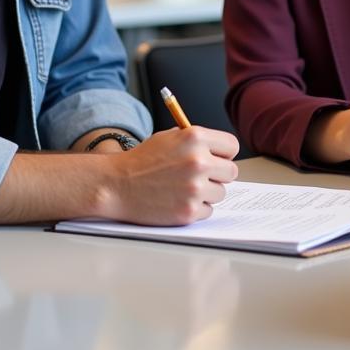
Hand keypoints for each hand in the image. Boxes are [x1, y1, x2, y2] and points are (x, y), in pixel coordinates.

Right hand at [106, 126, 239, 225]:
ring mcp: (194, 188)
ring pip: (220, 193)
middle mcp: (198, 161)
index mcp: (195, 137)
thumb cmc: (142, 161)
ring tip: (183, 188)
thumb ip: (197, 141)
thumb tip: (221, 151)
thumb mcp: (169, 138)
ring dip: (206, 193)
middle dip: (218, 175)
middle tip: (200, 176)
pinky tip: (177, 200)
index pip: (232, 146)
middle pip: (231, 172)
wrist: (116, 184)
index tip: (218, 159)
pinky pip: (208, 211)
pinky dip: (195, 208)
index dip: (224, 154)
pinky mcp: (189, 211)